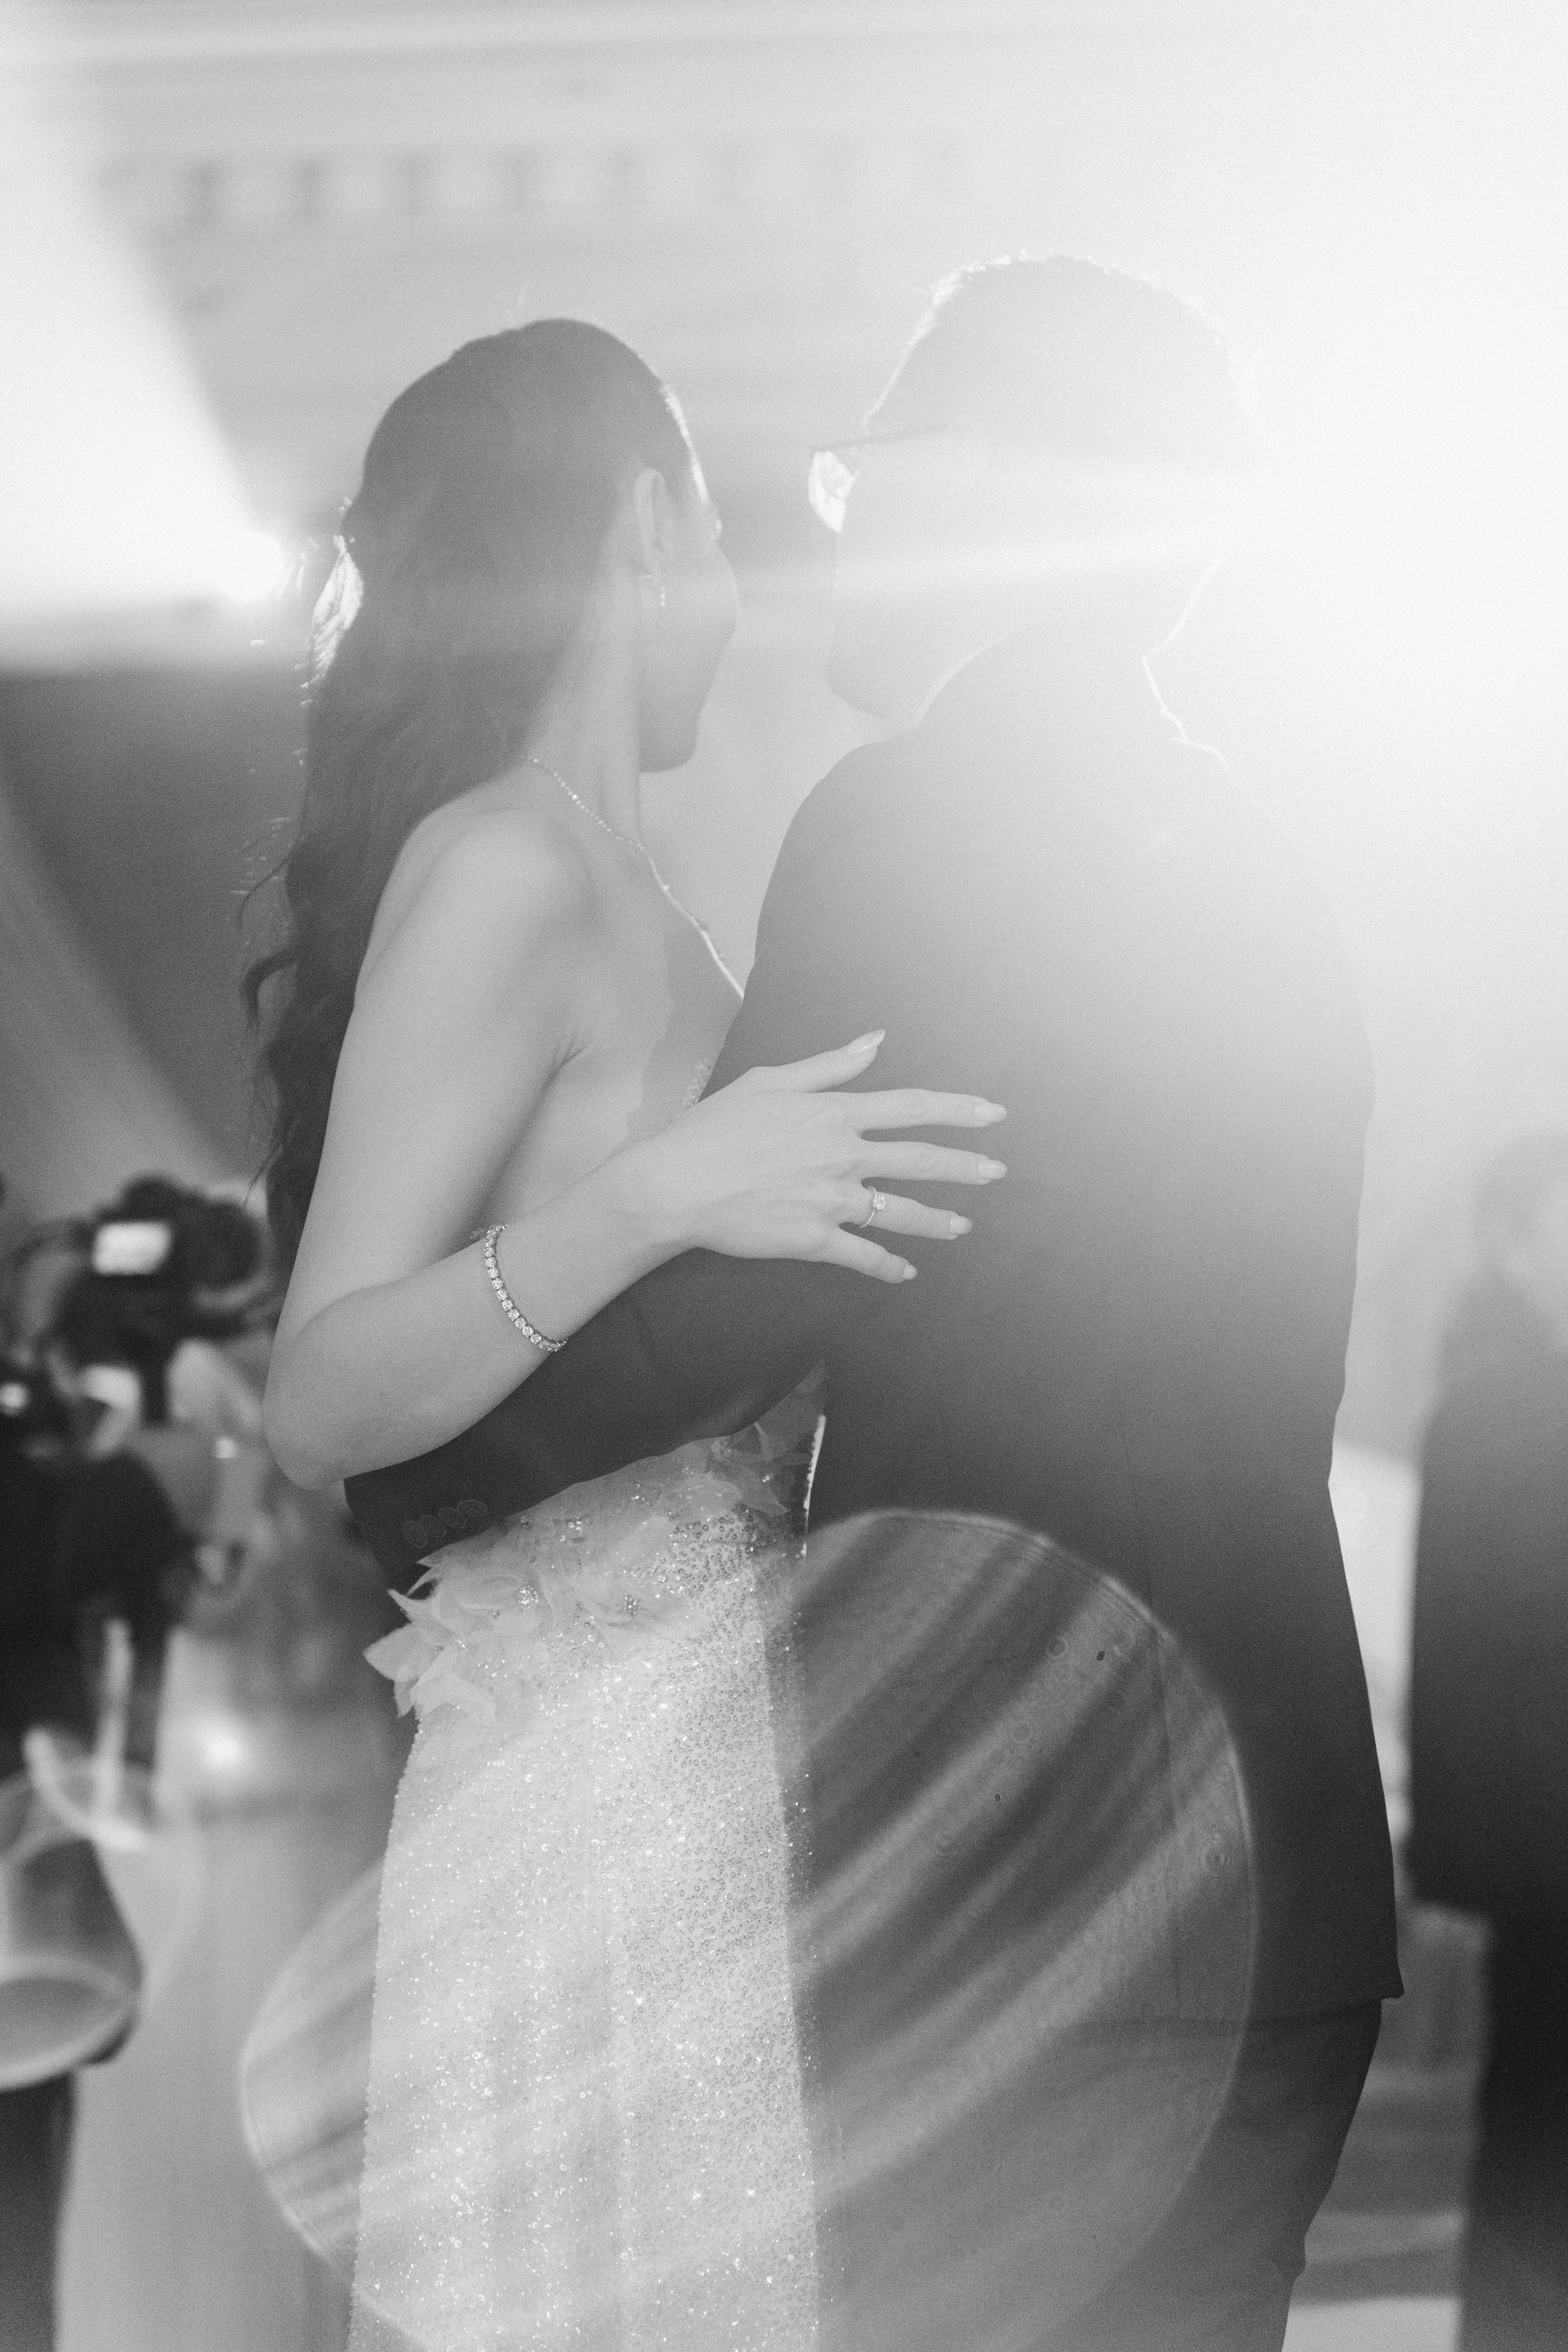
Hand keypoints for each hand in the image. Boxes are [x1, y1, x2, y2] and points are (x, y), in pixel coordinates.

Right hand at [630, 1031, 1006, 1282]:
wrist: (676, 1183)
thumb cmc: (713, 1127)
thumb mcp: (769, 1081)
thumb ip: (829, 1065)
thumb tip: (875, 1041)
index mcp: (834, 1113)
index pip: (911, 1107)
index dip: (957, 1110)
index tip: (993, 1114)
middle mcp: (843, 1156)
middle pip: (919, 1160)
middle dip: (964, 1166)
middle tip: (997, 1172)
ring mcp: (831, 1201)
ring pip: (899, 1212)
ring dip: (937, 1221)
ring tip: (964, 1227)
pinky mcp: (813, 1240)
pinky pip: (863, 1256)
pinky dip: (888, 1267)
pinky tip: (906, 1273)